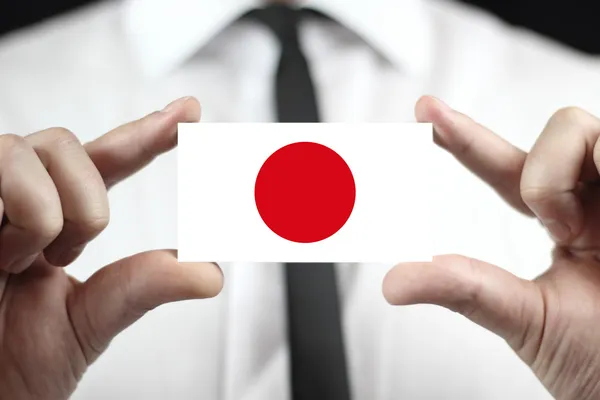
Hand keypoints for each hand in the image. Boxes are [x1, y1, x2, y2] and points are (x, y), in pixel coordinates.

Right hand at [0, 97, 222, 399]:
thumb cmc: (16, 362)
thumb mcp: (92, 320)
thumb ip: (145, 286)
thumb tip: (211, 273)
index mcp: (56, 217)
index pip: (105, 160)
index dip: (147, 132)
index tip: (191, 111)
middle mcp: (17, 197)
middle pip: (64, 143)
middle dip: (86, 203)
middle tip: (65, 256)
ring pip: (32, 148)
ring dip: (47, 212)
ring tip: (24, 260)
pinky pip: (2, 165)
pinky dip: (25, 217)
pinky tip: (0, 259)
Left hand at [384, 96, 599, 399]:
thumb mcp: (528, 319)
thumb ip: (466, 290)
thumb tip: (392, 283)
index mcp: (568, 224)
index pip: (509, 169)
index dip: (465, 138)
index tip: (424, 110)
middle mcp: (599, 201)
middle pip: (560, 132)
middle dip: (539, 172)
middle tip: (554, 226)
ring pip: (583, 129)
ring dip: (560, 179)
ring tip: (578, 232)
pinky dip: (593, 170)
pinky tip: (596, 228)